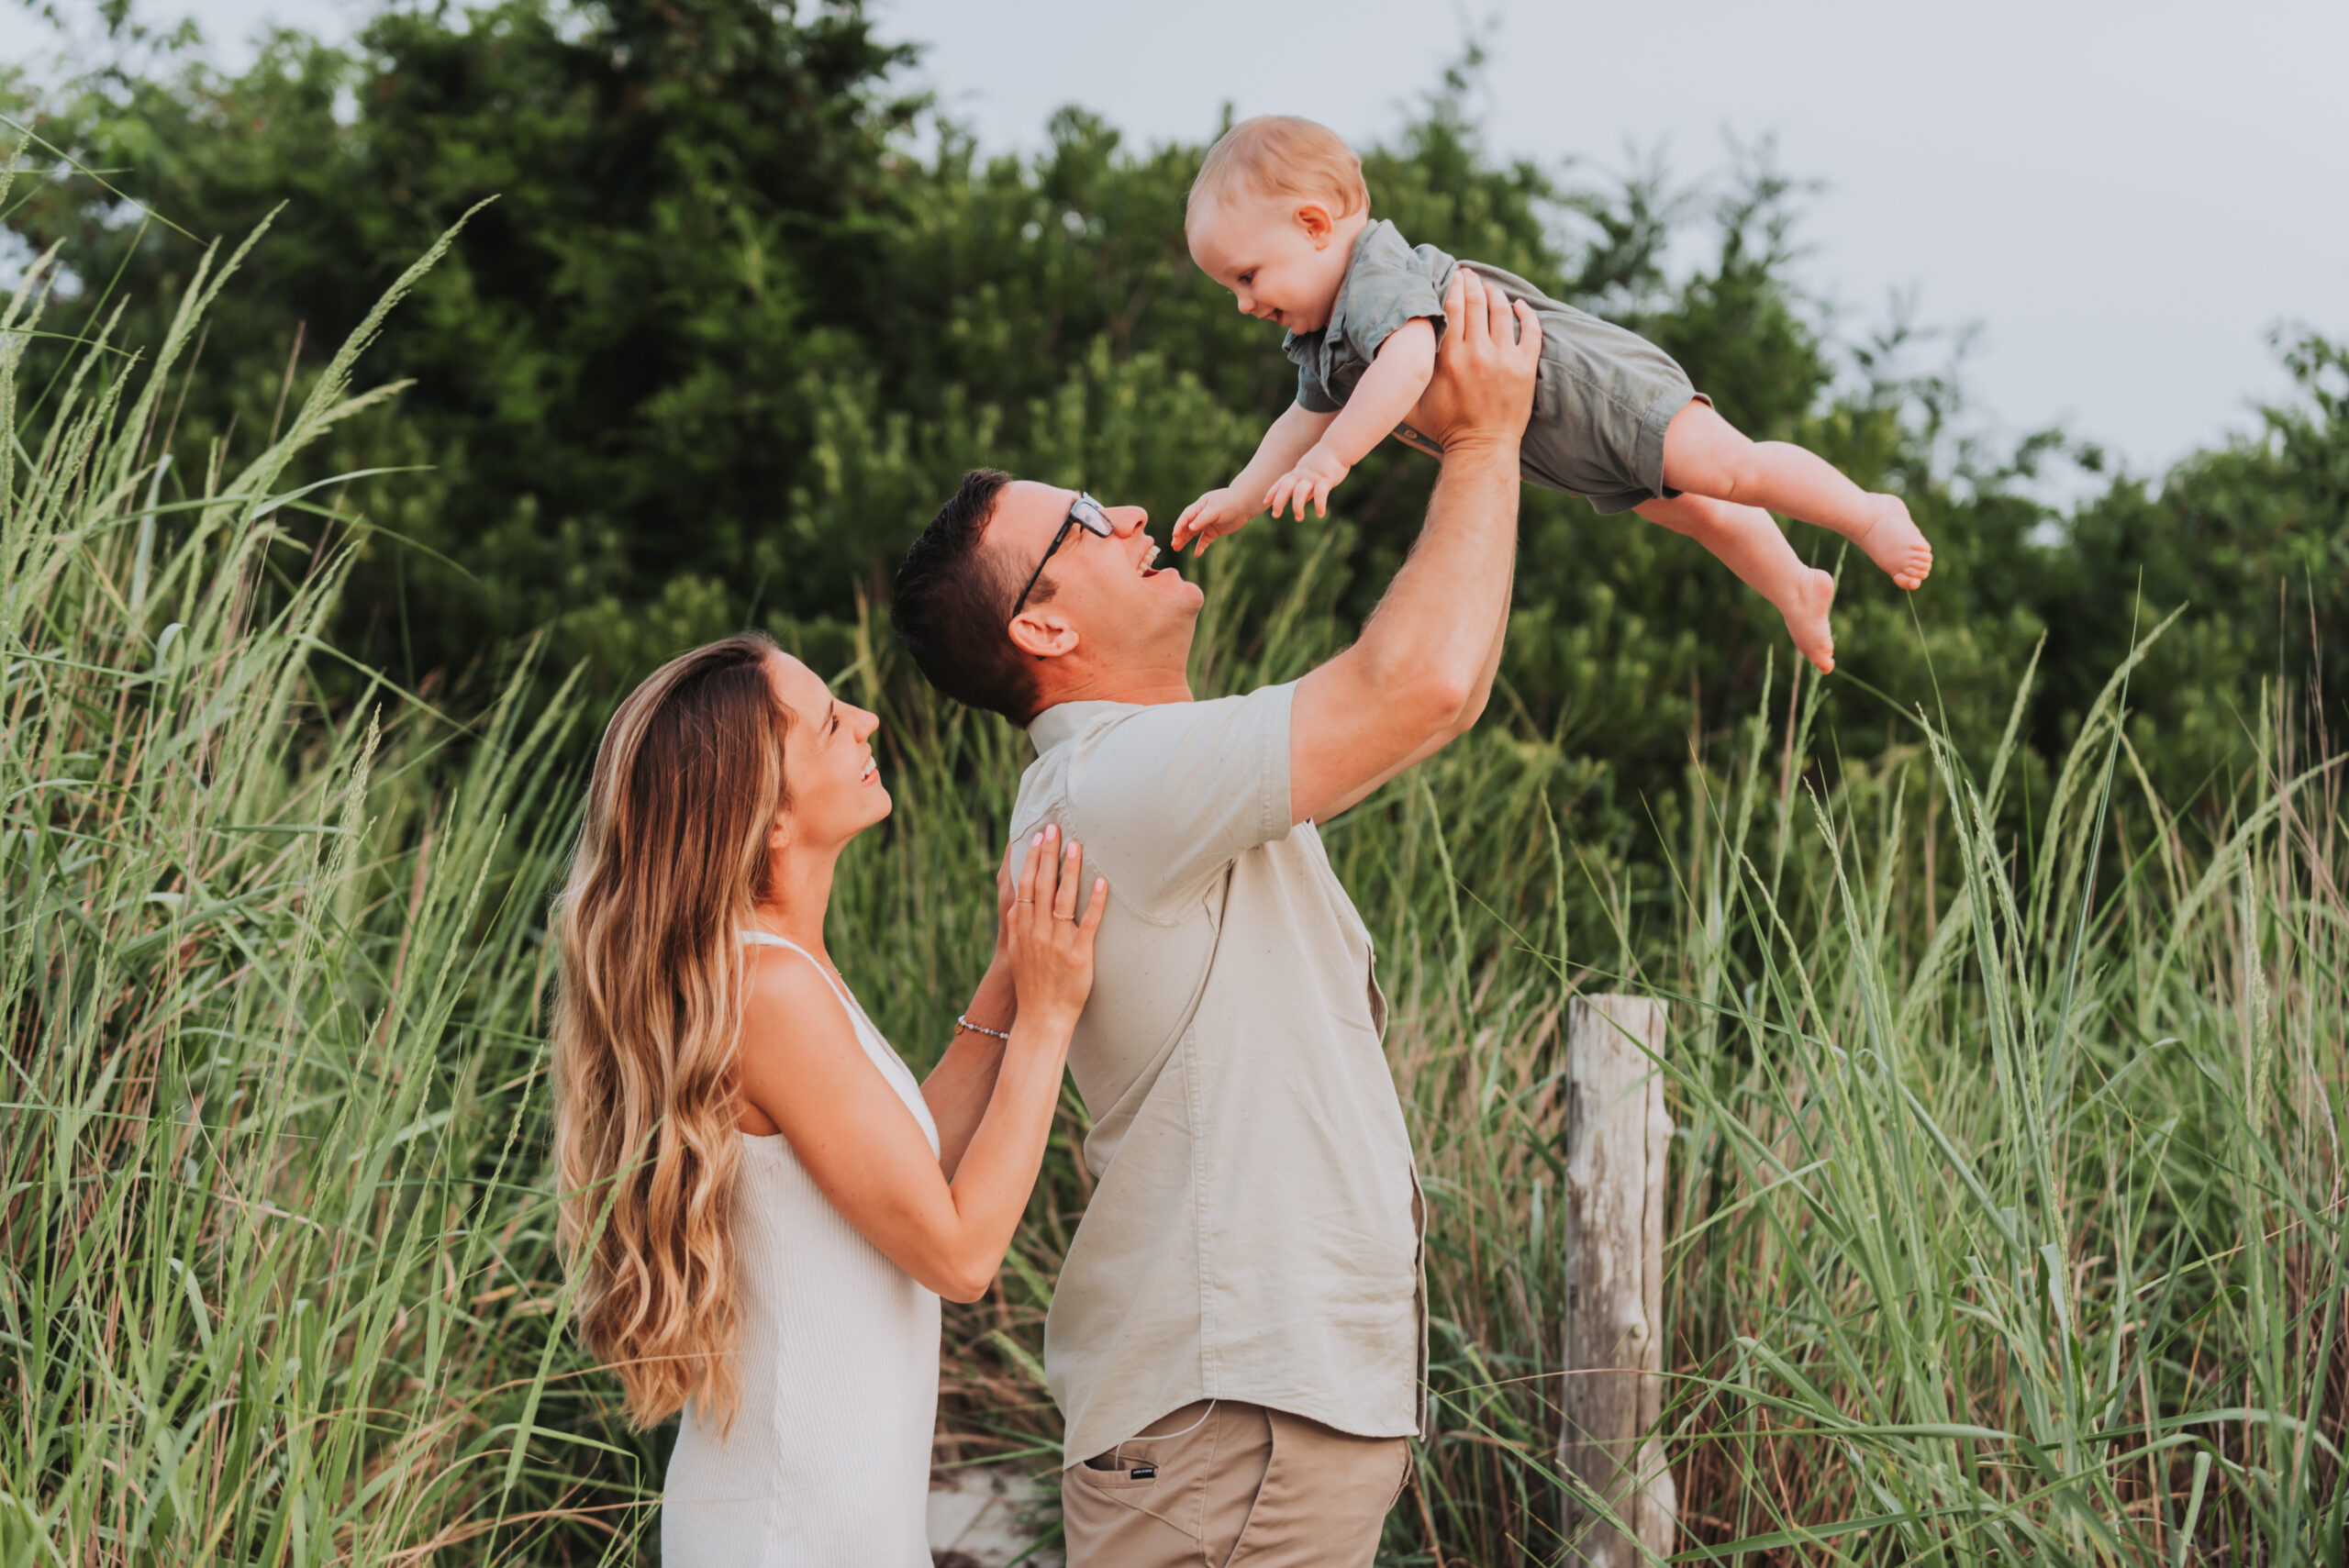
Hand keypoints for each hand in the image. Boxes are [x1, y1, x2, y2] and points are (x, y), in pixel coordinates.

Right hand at [1003, 824, 1105, 1027]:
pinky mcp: (1078, 956)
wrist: (1042, 1019)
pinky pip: (1088, 923)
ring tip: (1077, 846)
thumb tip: (1018, 901)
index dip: (1031, 859)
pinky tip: (1101, 882)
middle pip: (1043, 886)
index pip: (1026, 886)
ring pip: (1064, 899)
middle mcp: (1038, 932)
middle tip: (1055, 828)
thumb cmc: (1033, 985)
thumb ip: (1018, 925)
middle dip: (1049, 854)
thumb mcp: (1017, 952)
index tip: (1036, 837)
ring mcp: (1057, 943)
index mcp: (1023, 929)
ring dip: (1070, 870)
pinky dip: (1095, 901)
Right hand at [1173, 486, 1255, 554]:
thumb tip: (1190, 528)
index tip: (1175, 535)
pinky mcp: (1214, 531)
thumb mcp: (1215, 509)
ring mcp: (1207, 523)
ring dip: (1185, 540)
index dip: (1180, 525)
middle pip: (1187, 526)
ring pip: (1193, 533)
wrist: (1244, 505)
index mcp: (1199, 506)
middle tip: (1173, 544)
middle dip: (1179, 535)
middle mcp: (1201, 515)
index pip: (1186, 517)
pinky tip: (1197, 554)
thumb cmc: (1229, 503)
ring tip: (1177, 548)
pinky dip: (1201, 546)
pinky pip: (1205, 540)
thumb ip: (1202, 518)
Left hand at [1263, 447, 1349, 520]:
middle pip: (1285, 487)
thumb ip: (1307, 485)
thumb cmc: (1326, 460)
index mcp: (1298, 472)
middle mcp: (1302, 475)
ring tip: (1299, 518)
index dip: (1273, 491)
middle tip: (1275, 515)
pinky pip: (1320, 494)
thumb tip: (1305, 500)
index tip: (1265, 501)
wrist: (1338, 446)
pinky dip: (1319, 505)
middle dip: (1278, 501)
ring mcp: (1313, 477)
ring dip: (1297, 507)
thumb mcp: (1311, 472)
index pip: (1282, 482)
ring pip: (1299, 492)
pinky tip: (1320, 514)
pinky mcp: (1325, 480)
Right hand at [1414, 268, 1540, 457]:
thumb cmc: (1443, 429)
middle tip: (1470, 275)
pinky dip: (1527, 313)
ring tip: (1490, 287)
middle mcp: (1477, 354)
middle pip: (1477, 302)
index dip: (1453, 286)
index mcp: (1449, 359)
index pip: (1452, 307)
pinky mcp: (1524, 368)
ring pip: (1502, 311)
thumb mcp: (1411, 406)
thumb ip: (1397, 383)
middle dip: (1473, 283)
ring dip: (1496, 293)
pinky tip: (1520, 305)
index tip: (1453, 276)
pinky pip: (1531, 331)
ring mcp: (1504, 360)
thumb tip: (1372, 366)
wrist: (1481, 449)